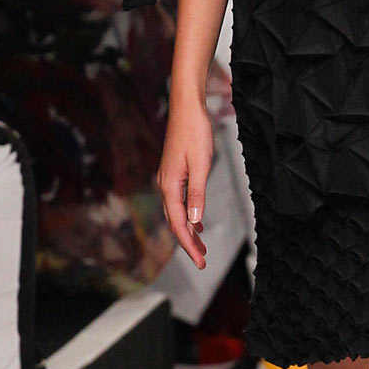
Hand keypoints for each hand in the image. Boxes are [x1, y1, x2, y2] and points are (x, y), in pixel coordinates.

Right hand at [157, 103, 213, 268]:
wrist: (186, 108)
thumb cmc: (195, 132)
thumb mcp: (201, 164)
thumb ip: (198, 193)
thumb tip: (195, 221)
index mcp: (170, 186)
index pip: (179, 224)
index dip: (189, 245)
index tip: (200, 261)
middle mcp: (165, 184)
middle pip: (176, 222)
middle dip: (188, 243)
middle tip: (202, 261)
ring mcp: (168, 178)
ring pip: (177, 212)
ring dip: (188, 230)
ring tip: (201, 246)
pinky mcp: (174, 172)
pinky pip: (179, 201)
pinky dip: (188, 215)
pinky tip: (198, 221)